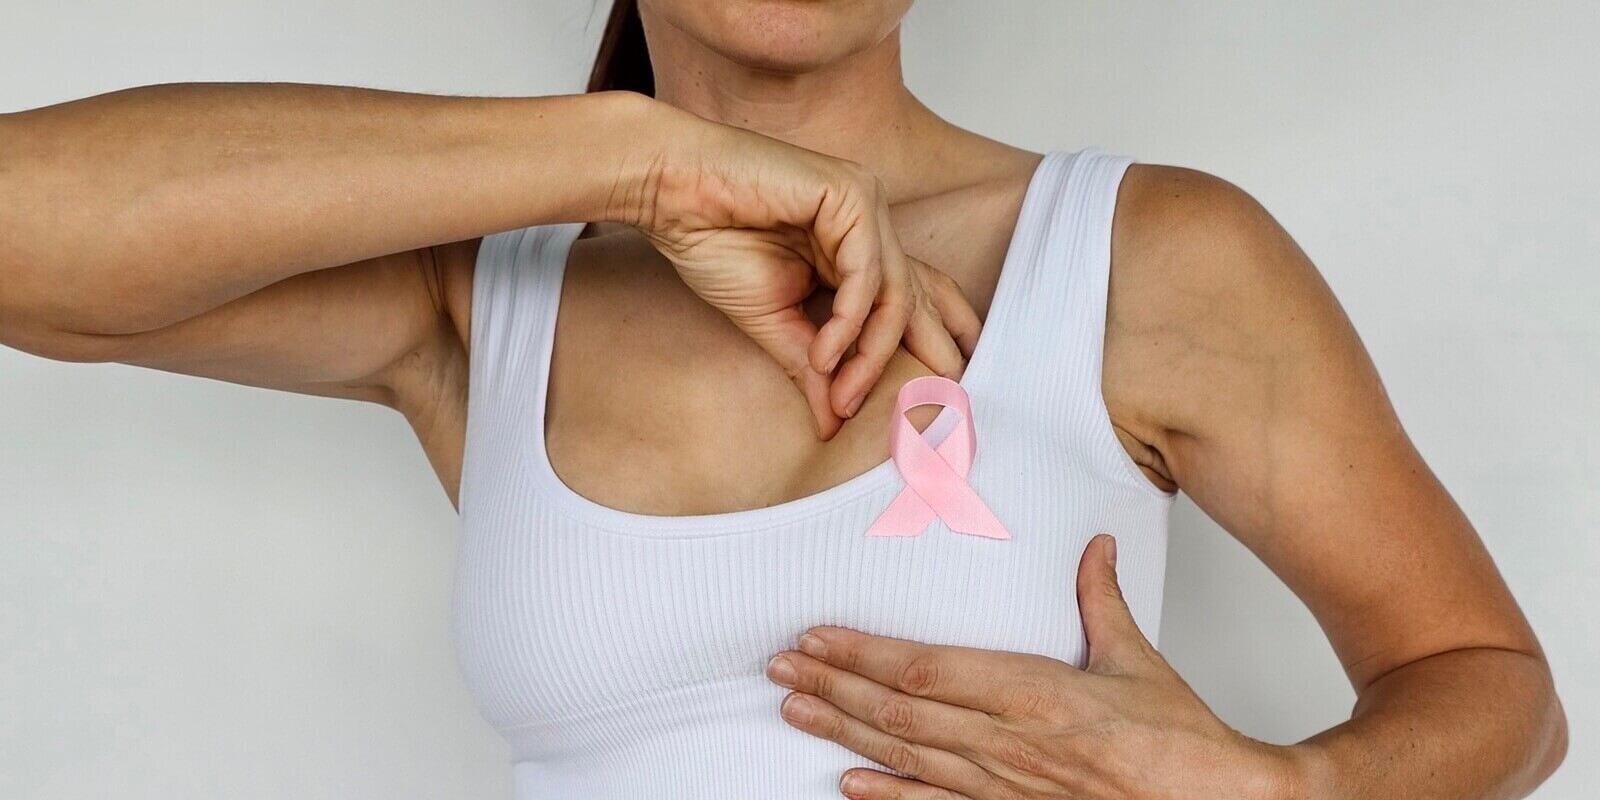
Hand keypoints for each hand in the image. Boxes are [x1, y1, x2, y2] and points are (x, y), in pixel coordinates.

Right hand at [608, 95, 980, 438]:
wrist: (671, 195)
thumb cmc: (715, 242)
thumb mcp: (774, 322)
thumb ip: (812, 367)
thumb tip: (833, 425)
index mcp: (855, 247)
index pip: (907, 303)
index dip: (915, 354)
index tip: (898, 413)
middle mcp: (869, 223)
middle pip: (913, 301)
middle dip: (915, 360)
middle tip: (906, 414)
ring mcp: (865, 205)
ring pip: (894, 293)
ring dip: (869, 353)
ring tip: (840, 393)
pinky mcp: (851, 194)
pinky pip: (866, 272)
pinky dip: (849, 319)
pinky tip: (823, 350)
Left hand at [764, 534, 1298, 798]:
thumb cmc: (1180, 741)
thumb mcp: (1137, 659)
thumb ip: (1103, 599)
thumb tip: (1095, 548)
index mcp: (1034, 691)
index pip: (925, 668)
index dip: (862, 654)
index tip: (817, 638)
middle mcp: (1008, 740)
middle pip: (899, 710)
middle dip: (831, 688)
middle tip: (779, 672)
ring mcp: (1004, 784)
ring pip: (905, 756)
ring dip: (843, 733)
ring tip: (794, 713)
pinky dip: (887, 797)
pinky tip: (848, 787)